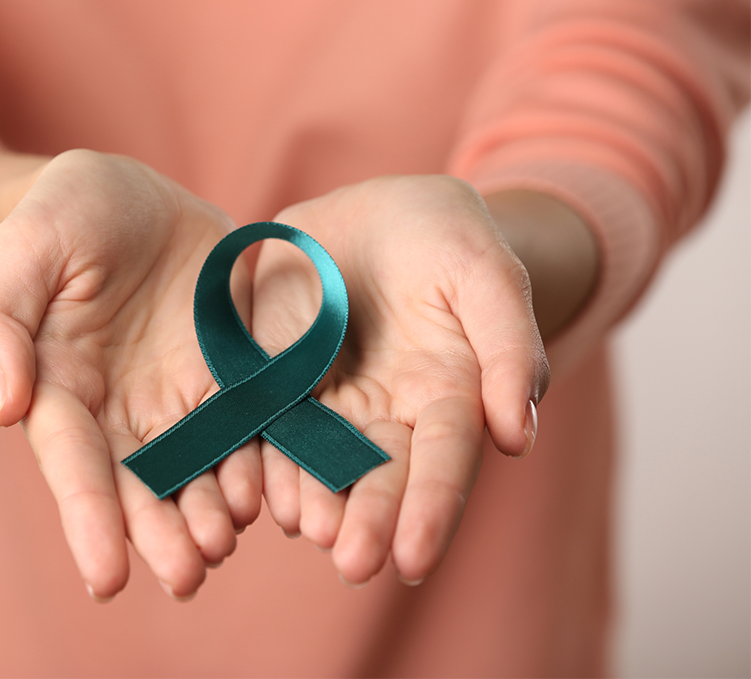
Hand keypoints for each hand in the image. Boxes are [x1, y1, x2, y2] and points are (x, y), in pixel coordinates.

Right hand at [0, 151, 261, 600]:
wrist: (133, 198)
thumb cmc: (64, 216)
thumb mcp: (25, 249)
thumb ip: (1, 322)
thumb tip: (3, 407)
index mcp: (63, 388)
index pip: (74, 462)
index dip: (88, 519)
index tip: (107, 578)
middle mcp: (124, 409)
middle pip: (141, 484)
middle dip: (161, 533)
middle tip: (188, 575)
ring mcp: (183, 396)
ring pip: (199, 468)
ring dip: (212, 512)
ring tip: (226, 543)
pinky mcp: (234, 374)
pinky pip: (252, 425)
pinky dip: (262, 461)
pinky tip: (275, 490)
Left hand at [251, 175, 549, 585]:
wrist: (381, 211)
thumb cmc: (448, 238)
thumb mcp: (488, 274)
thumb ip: (509, 347)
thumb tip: (516, 438)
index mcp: (447, 394)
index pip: (443, 459)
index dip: (433, 508)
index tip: (416, 559)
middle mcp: (388, 413)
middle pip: (380, 474)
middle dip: (368, 521)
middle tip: (352, 563)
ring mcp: (330, 400)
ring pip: (320, 457)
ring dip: (313, 497)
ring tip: (306, 527)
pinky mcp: (278, 379)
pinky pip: (267, 420)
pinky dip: (264, 453)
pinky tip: (257, 484)